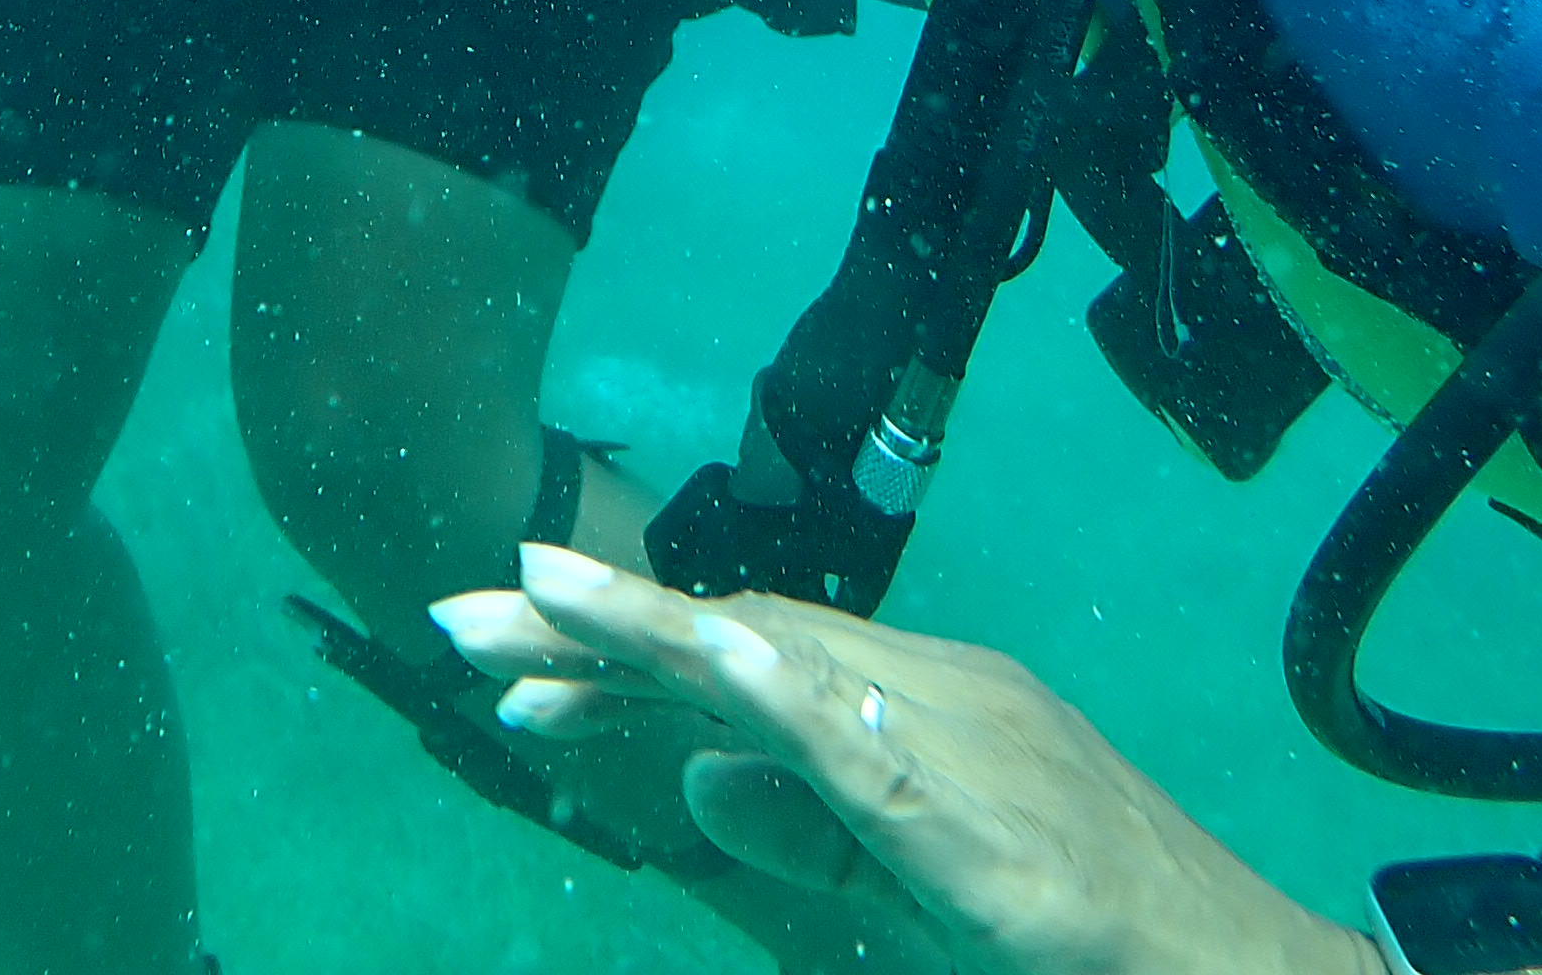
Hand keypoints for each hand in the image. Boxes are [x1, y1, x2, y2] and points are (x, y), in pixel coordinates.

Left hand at [437, 546, 1382, 974]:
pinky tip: (706, 659)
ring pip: (781, 664)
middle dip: (589, 630)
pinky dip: (783, 691)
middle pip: (736, 640)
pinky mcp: (985, 817)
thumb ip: (808, 835)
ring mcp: (965, 742)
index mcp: (917, 706)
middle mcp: (935, 693)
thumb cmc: (1086, 944)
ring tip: (528, 601)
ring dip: (645, 633)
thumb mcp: (912, 891)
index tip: (501, 655)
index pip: (739, 656)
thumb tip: (692, 777)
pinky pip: (869, 744)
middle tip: (455, 618)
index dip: (614, 651)